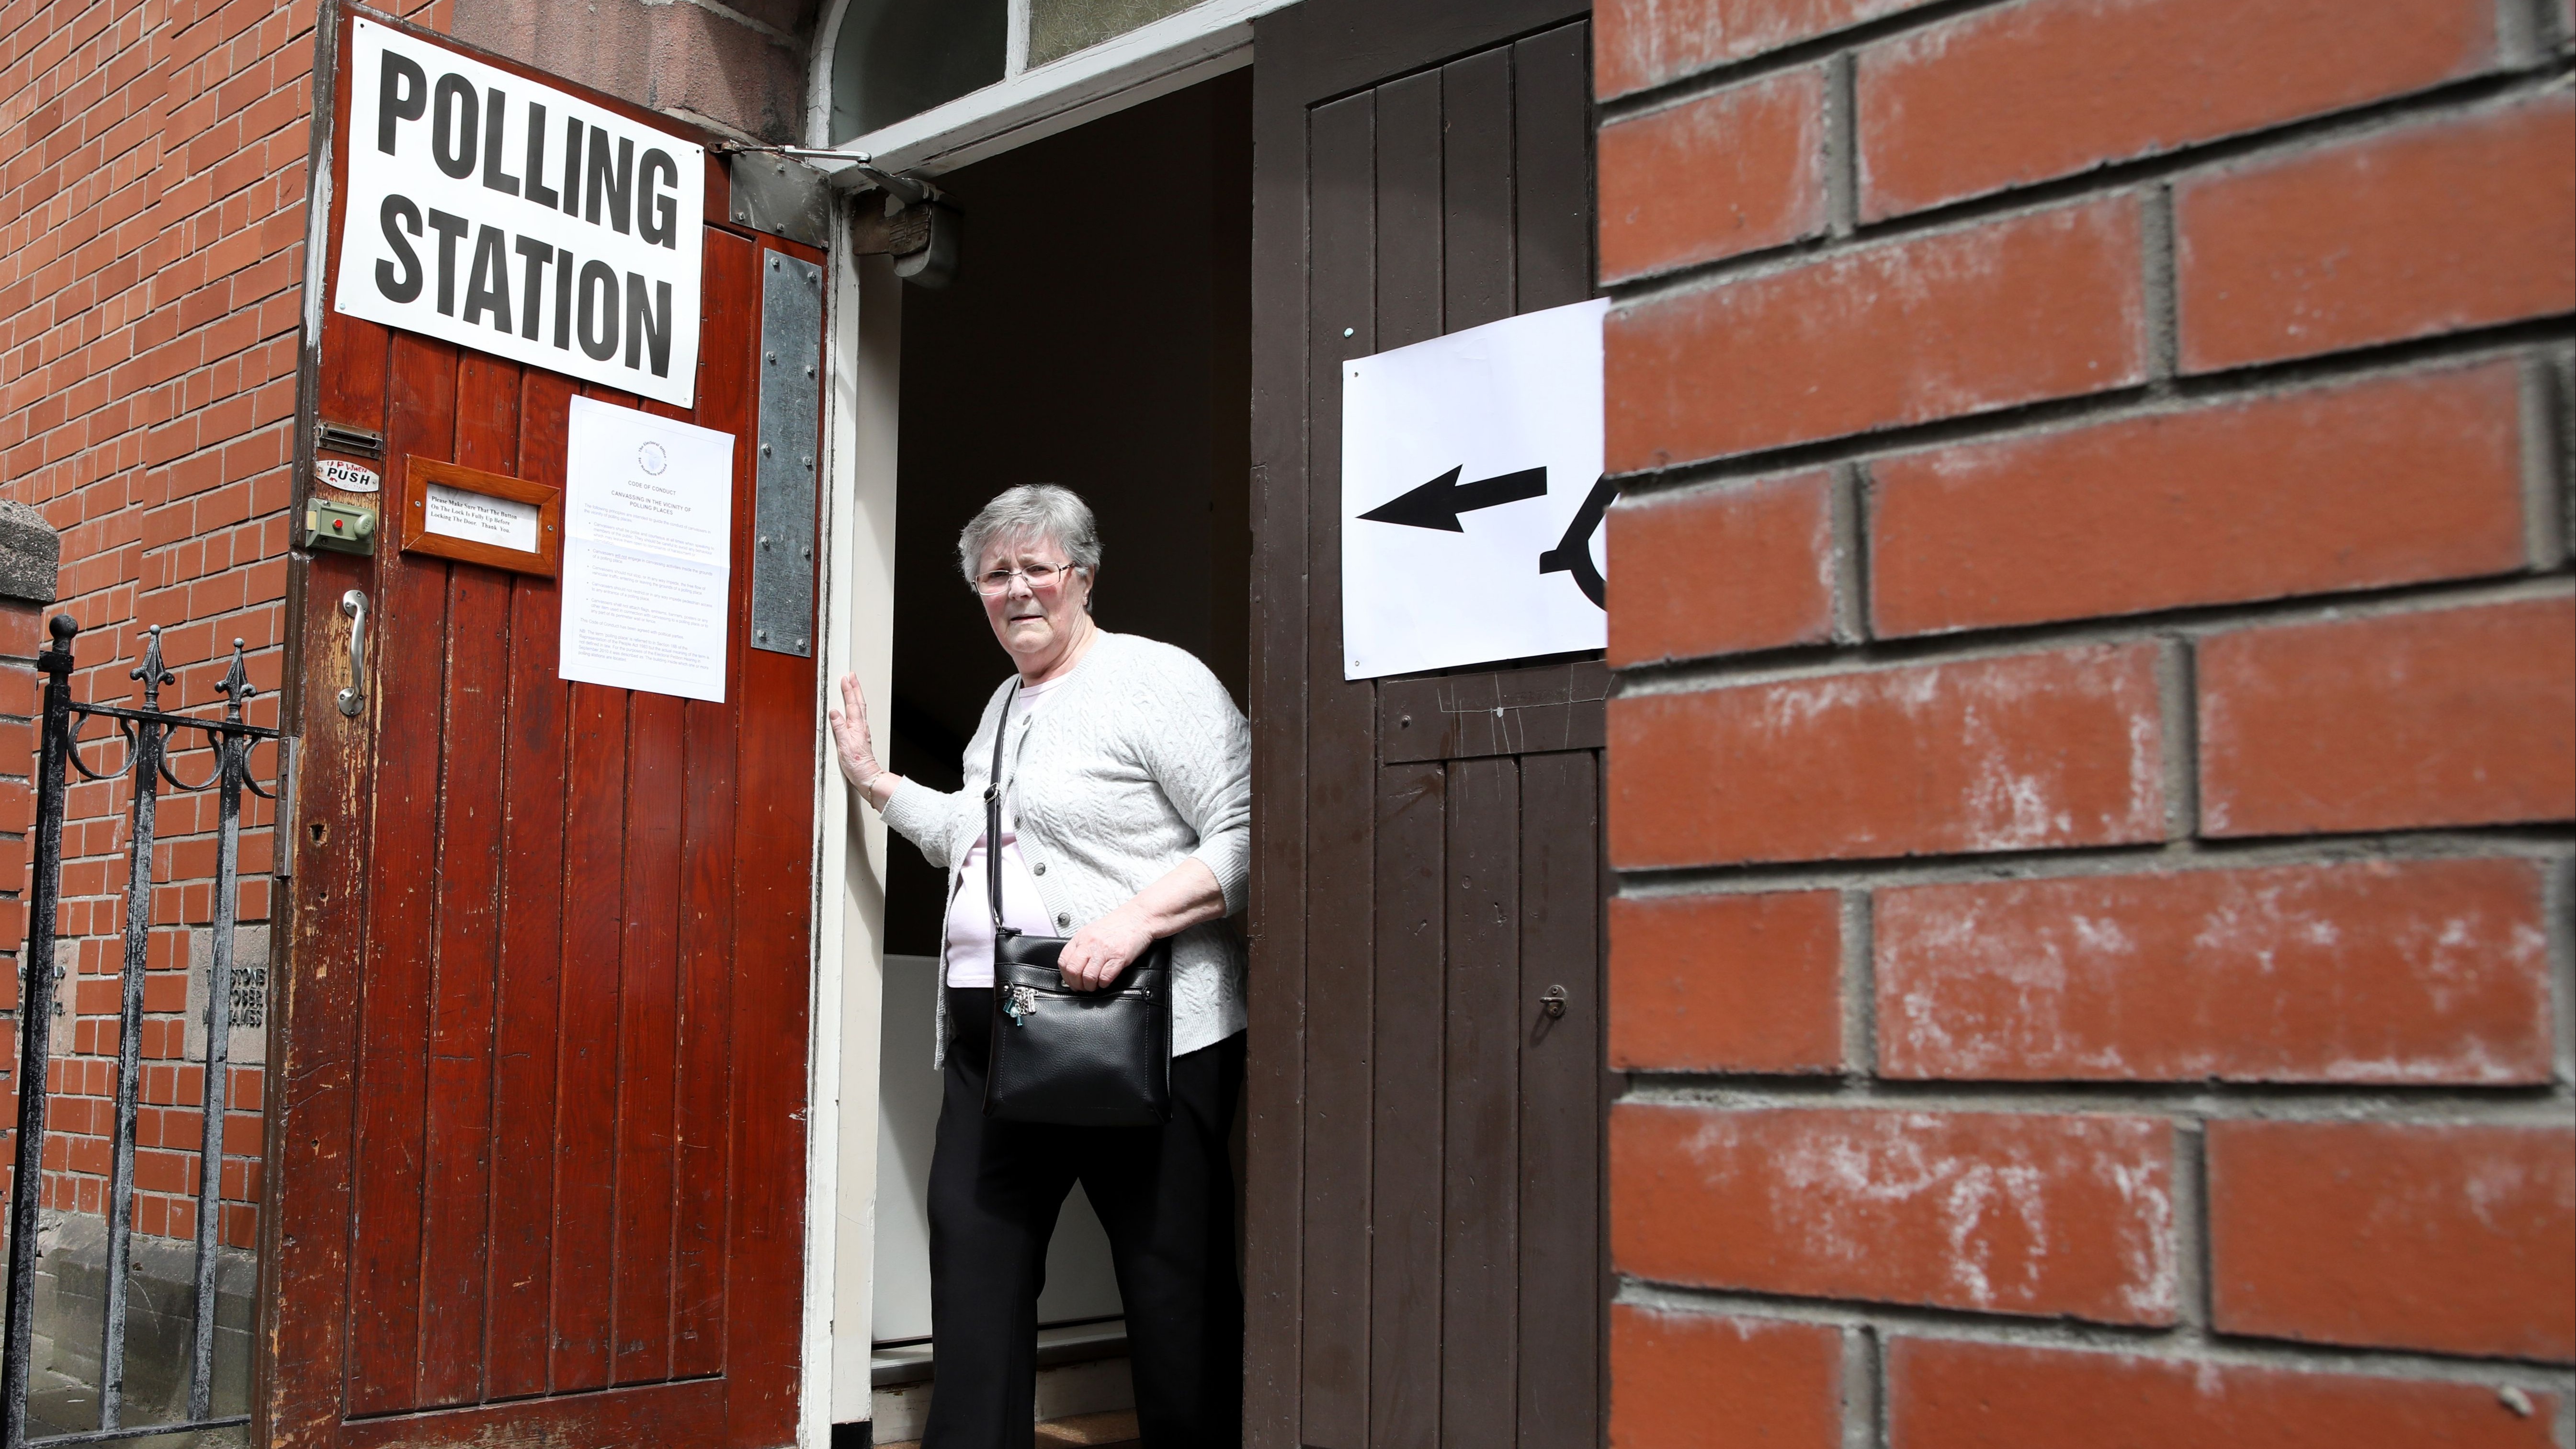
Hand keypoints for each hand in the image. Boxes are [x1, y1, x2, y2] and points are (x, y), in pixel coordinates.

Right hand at [825, 673, 882, 790]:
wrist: (867, 775)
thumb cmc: (856, 763)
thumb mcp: (844, 745)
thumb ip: (839, 727)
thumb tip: (834, 712)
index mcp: (857, 726)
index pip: (852, 703)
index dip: (848, 690)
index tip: (845, 678)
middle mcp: (861, 726)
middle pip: (859, 702)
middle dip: (855, 687)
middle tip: (852, 676)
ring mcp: (862, 731)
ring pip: (860, 708)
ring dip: (856, 695)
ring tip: (853, 686)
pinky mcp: (861, 736)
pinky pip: (859, 716)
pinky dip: (856, 707)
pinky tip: (854, 708)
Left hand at [1057, 906, 1152, 991]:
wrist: (1139, 917)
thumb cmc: (1118, 926)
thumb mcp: (1092, 932)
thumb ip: (1082, 947)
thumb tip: (1073, 967)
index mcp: (1082, 937)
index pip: (1064, 961)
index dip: (1066, 976)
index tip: (1071, 982)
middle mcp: (1091, 943)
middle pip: (1073, 971)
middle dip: (1077, 984)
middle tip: (1082, 987)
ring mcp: (1105, 950)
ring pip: (1088, 977)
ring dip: (1090, 986)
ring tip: (1094, 986)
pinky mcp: (1119, 957)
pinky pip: (1105, 977)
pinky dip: (1104, 984)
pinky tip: (1105, 981)